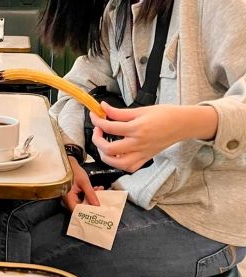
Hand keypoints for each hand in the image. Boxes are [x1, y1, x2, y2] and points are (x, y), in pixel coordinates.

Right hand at [62, 157, 102, 211]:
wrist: (68, 162)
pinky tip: (96, 188)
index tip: (97, 212)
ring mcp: (72, 196)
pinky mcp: (75, 193)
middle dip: (92, 205)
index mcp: (69, 198)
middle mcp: (69, 199)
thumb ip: (91, 194)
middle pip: (81, 207)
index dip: (87, 213)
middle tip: (102, 201)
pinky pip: (83, 197)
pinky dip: (90, 194)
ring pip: (83, 202)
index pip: (78, 211)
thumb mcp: (84, 182)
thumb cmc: (73, 170)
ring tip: (100, 191)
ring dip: (92, 198)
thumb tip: (97, 205)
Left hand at [89, 102, 213, 171]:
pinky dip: (118, 163)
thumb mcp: (141, 109)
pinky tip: (115, 154)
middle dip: (97, 139)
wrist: (182, 124)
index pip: (109, 127)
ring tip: (103, 144)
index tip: (94, 115)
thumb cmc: (165, 115)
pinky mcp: (145, 159)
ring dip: (105, 155)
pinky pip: (128, 167)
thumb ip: (119, 112)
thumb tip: (103, 108)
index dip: (97, 120)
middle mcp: (138, 143)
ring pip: (117, 163)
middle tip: (98, 130)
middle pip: (109, 149)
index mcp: (137, 128)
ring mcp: (142, 153)